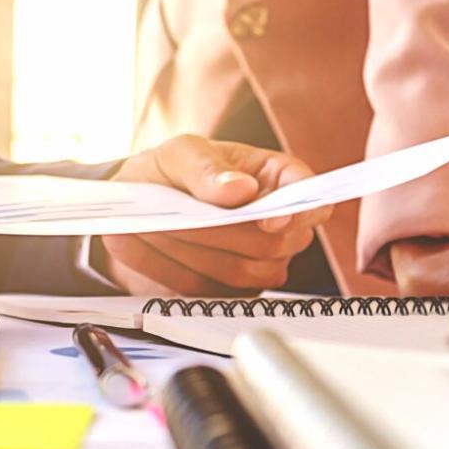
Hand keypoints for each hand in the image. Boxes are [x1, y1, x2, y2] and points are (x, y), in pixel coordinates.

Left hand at [97, 136, 332, 294]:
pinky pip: (217, 292)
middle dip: (225, 233)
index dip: (300, 212)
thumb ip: (206, 168)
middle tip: (179, 217)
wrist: (135, 209)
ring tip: (160, 228)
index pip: (313, 199)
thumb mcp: (178, 155)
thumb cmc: (168, 173)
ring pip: (248, 272)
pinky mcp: (231, 291)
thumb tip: (242, 188)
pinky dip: (180, 271)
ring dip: (198, 253)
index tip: (268, 219)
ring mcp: (259, 262)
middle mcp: (277, 224)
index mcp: (276, 179)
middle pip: (278, 244)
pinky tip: (155, 247)